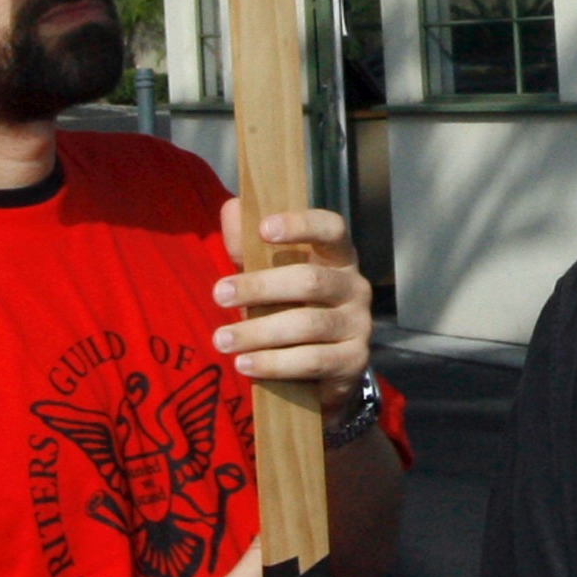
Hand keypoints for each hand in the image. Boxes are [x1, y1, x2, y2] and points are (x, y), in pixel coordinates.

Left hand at [214, 203, 371, 412]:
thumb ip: (249, 243)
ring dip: (259, 332)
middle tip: (218, 294)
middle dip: (260, 287)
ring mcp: (358, 324)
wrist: (322, 369)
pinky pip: (311, 361)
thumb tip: (233, 207)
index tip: (263, 228)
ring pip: (307, 325)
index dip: (300, 225)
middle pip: (310, 281)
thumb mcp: (269, 274)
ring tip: (222, 340)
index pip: (331, 228)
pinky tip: (244, 364)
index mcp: (337, 257)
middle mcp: (355, 286)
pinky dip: (274, 364)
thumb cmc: (291, 308)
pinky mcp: (354, 360)